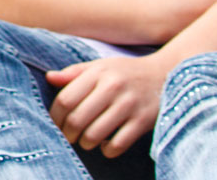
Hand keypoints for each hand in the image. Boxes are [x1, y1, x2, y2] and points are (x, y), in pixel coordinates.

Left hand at [45, 52, 171, 157]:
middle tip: (69, 137)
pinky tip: (105, 145)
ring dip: (85, 143)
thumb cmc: (125, 72)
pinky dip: (107, 150)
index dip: (55, 116)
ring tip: (85, 141)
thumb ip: (74, 72)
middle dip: (68, 134)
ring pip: (95, 134)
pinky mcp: (143, 121)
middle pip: (77, 119)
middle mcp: (112, 88)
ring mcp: (129, 105)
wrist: (167, 74)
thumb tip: (49, 78)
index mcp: (98, 73)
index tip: (55, 124)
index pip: (65, 99)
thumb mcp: (100, 66)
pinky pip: (117, 144)